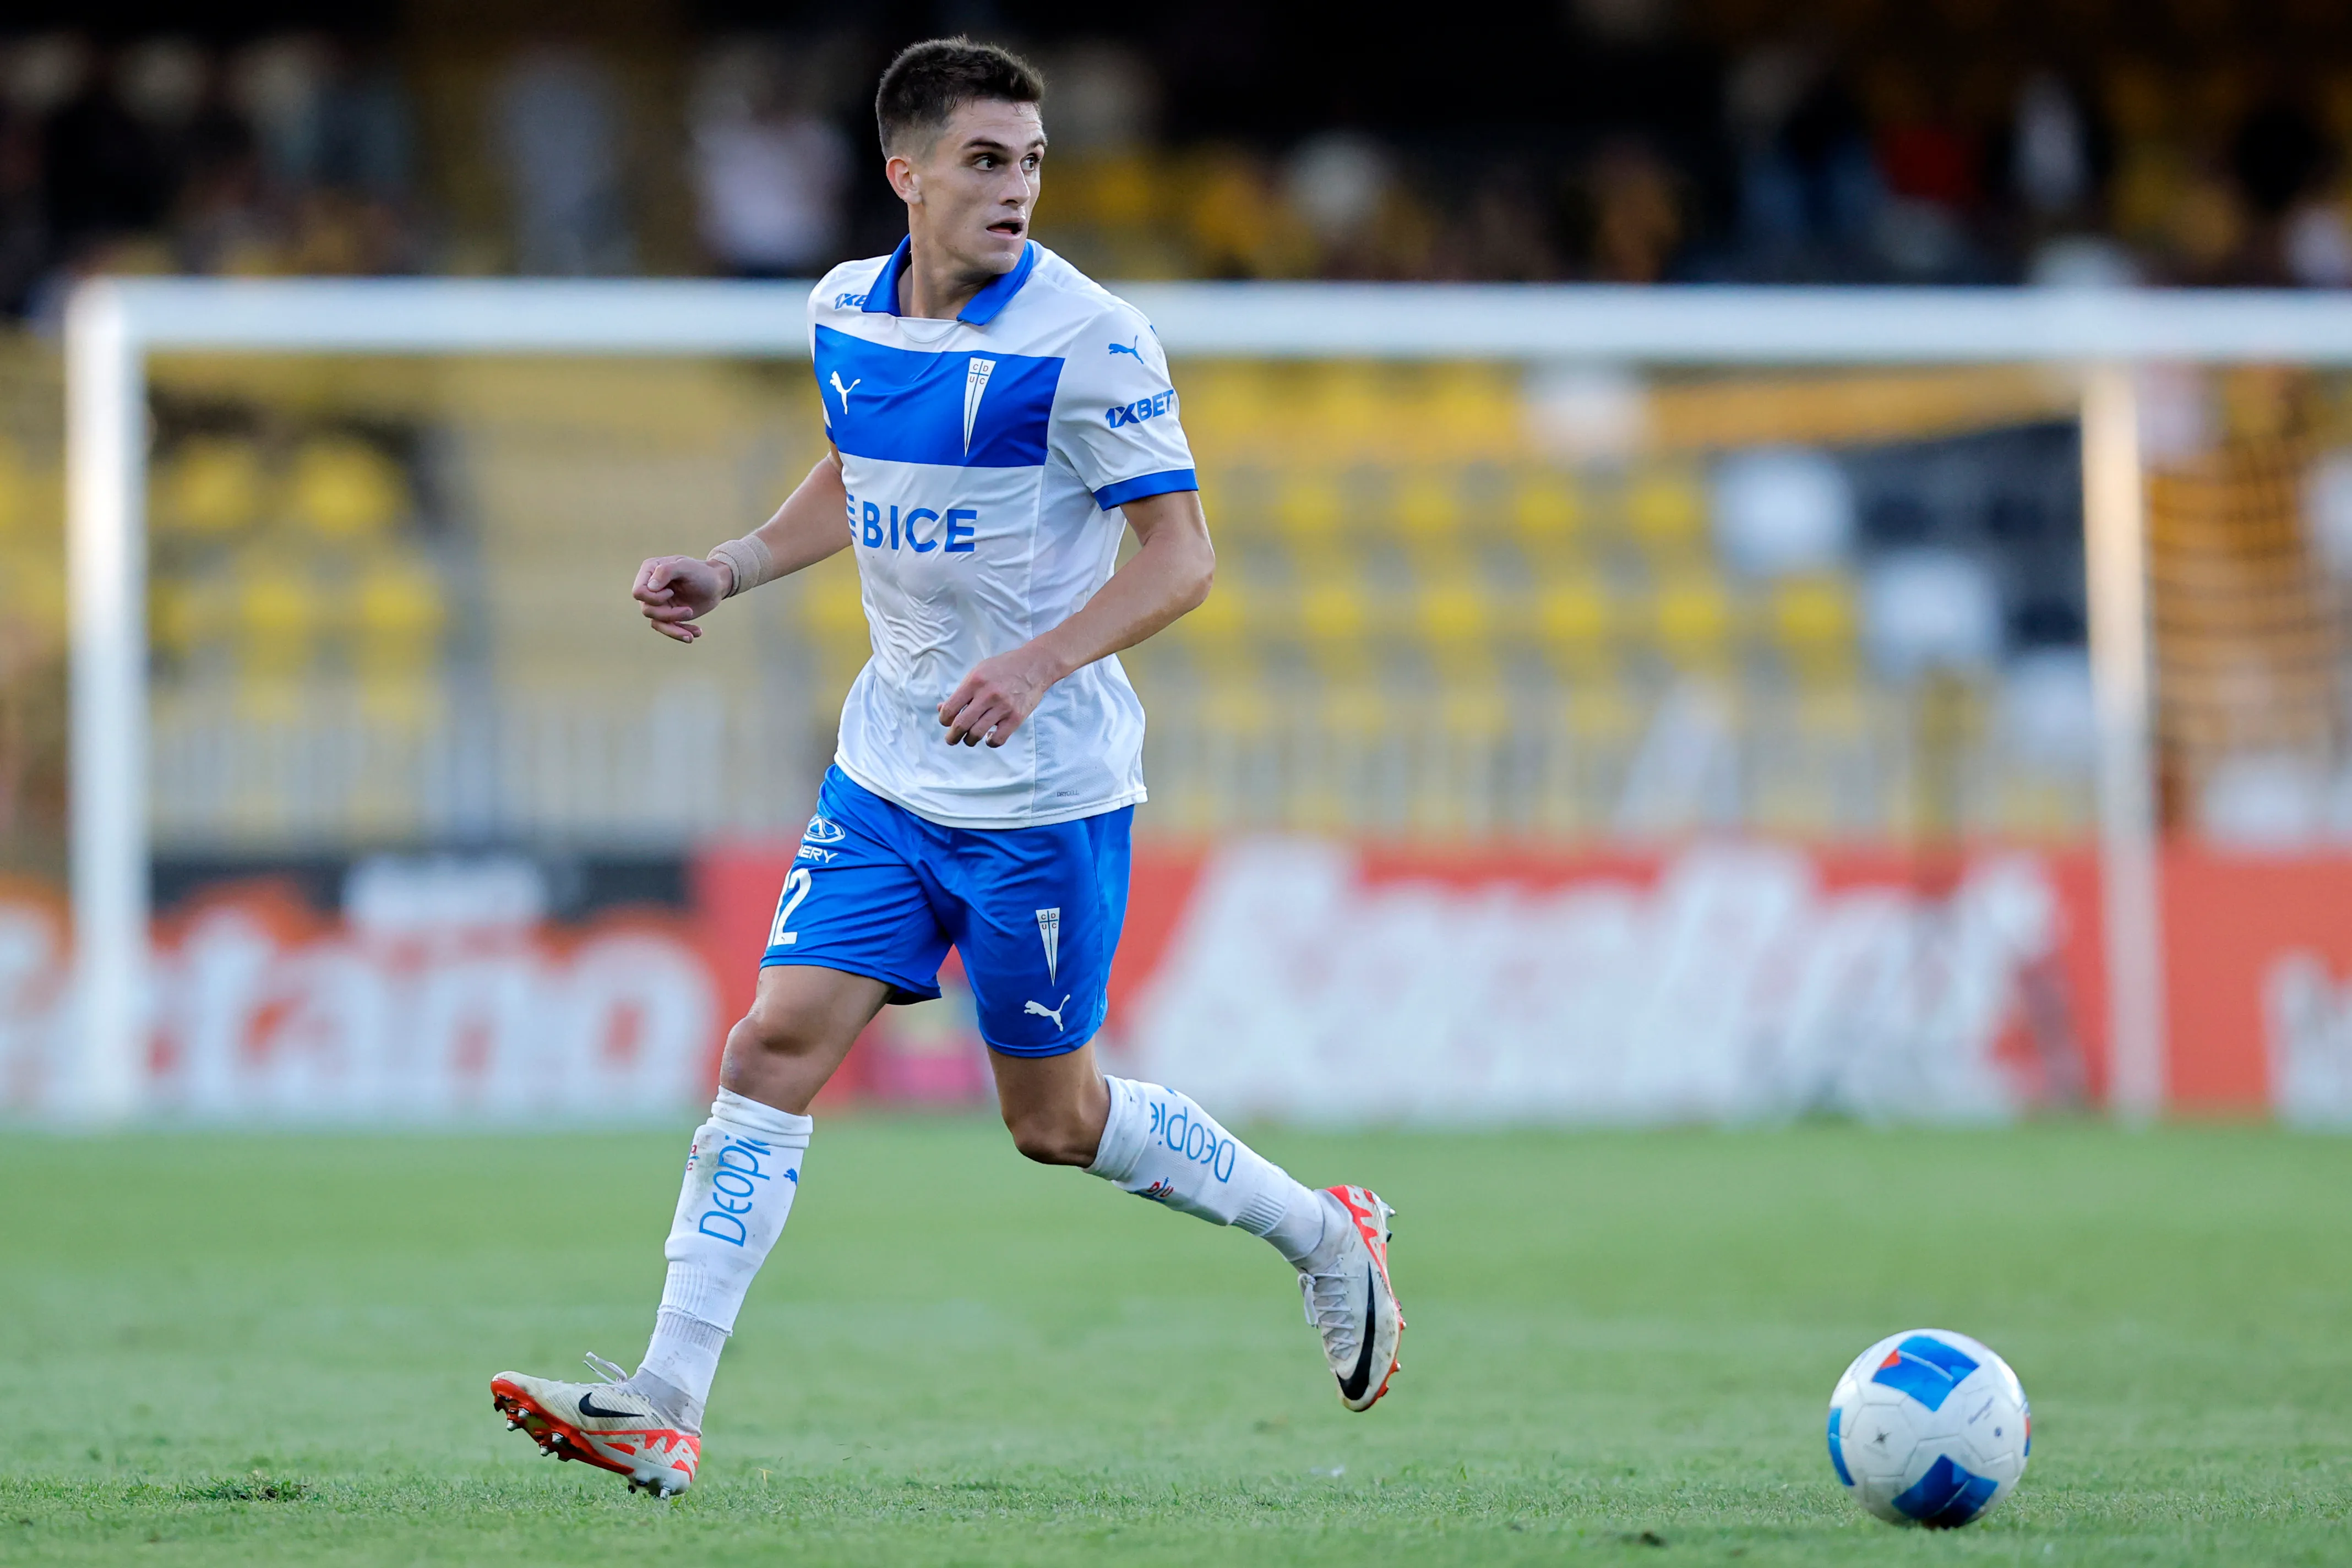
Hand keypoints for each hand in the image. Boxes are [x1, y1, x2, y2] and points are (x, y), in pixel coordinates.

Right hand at [632, 555, 727, 642]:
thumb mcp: (686, 566)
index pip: (638, 592)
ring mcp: (658, 603)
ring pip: (656, 623)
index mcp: (650, 571)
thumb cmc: (701, 571)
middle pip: (647, 610)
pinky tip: (697, 633)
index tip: (671, 591)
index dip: (654, 597)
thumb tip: (650, 588)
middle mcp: (650, 588)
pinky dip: (681, 633)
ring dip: (675, 629)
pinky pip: (667, 629)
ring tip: (696, 631)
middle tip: (689, 610)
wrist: (716, 583)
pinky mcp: (668, 615)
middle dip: (668, 614)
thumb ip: (667, 571)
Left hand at [937, 644, 1062, 746]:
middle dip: (952, 736)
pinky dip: (990, 742)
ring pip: (977, 734)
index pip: (950, 708)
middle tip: (951, 739)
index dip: (944, 720)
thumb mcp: (978, 672)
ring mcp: (1003, 707)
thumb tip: (943, 709)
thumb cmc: (1003, 668)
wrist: (1034, 665)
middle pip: (961, 725)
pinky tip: (989, 737)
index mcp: (974, 681)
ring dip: (969, 740)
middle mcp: (987, 695)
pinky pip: (998, 739)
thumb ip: (961, 691)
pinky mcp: (1016, 717)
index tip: (946, 722)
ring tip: (970, 739)